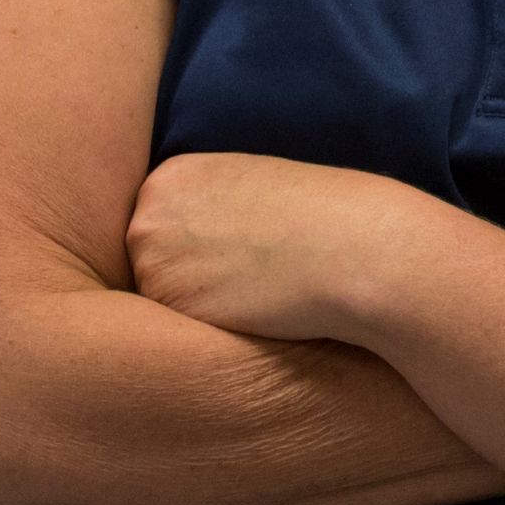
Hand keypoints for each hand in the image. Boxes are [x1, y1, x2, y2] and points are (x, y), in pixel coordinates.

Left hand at [128, 151, 438, 346]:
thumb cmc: (323, 214)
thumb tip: (192, 242)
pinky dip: (208, 326)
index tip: (240, 246)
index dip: (198, 243)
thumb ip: (208, 204)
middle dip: (186, 272)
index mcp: (169, 175)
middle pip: (147, 260)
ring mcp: (154, 263)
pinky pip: (177, 328)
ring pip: (159, 298)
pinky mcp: (172, 309)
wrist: (356, 248)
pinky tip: (249, 309)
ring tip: (252, 288)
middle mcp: (148, 215)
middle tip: (245, 270)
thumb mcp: (252, 184)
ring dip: (195, 303)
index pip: (158, 224)